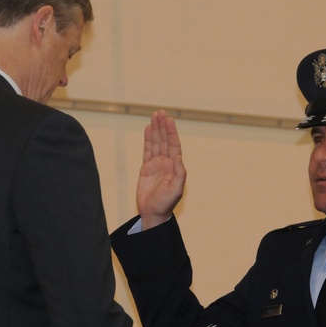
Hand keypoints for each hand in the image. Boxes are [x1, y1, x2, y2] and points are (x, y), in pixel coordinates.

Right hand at [136, 110, 185, 228]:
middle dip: (163, 127)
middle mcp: (167, 163)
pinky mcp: (146, 168)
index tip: (169, 120)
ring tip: (154, 116)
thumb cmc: (165, 203)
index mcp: (175, 167)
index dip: (172, 132)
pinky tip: (148, 129)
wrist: (152, 213)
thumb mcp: (176, 190)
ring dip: (156, 130)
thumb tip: (178, 157)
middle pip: (165, 141)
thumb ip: (179, 174)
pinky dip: (148, 139)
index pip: (174, 145)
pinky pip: (147, 150)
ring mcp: (156, 164)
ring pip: (156, 143)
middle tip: (160, 113)